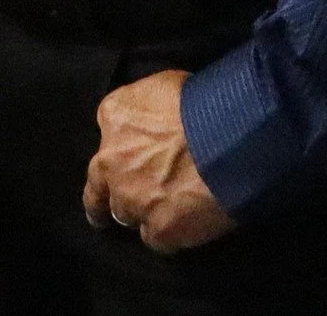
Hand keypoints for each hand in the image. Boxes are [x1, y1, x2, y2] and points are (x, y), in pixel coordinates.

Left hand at [83, 70, 234, 252]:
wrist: (226, 139)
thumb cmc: (201, 101)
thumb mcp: (163, 85)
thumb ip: (148, 106)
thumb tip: (159, 118)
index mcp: (113, 116)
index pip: (107, 134)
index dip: (121, 148)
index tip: (129, 157)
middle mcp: (112, 159)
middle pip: (100, 184)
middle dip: (104, 194)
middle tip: (104, 210)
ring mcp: (132, 197)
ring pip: (124, 214)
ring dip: (139, 214)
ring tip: (157, 217)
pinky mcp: (159, 228)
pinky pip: (156, 240)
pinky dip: (167, 237)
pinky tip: (180, 234)